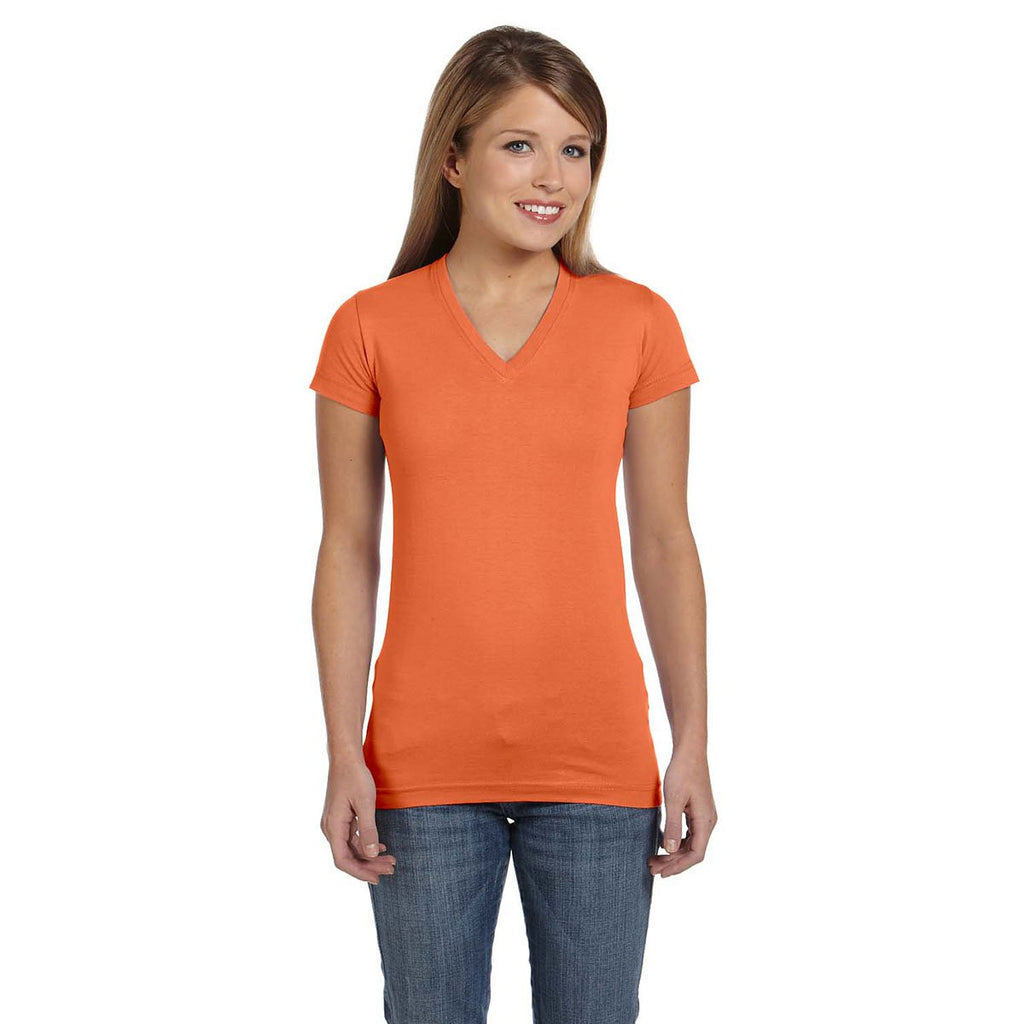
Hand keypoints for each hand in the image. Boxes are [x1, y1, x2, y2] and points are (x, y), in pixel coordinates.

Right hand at [320, 760, 396, 884]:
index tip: (377, 878)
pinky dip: (365, 844)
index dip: (360, 872)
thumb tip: (371, 855)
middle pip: (348, 857)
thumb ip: (368, 830)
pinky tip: (380, 847)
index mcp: (333, 827)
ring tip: (390, 859)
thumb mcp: (365, 804)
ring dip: (369, 855)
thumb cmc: (355, 777)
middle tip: (391, 868)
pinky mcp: (340, 818)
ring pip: (351, 848)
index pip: (343, 860)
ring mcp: (334, 823)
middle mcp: (330, 828)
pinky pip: (351, 838)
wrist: (346, 757)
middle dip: (369, 865)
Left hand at [649, 750, 716, 877]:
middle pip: (693, 852)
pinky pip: (689, 834)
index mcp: (706, 821)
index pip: (696, 854)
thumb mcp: (673, 799)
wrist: (690, 751)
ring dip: (674, 854)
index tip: (662, 873)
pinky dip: (677, 842)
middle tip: (652, 868)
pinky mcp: (698, 811)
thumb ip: (673, 825)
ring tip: (654, 859)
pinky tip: (663, 844)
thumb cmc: (682, 771)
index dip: (679, 867)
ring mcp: (704, 816)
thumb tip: (671, 851)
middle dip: (673, 863)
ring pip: (691, 844)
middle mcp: (708, 821)